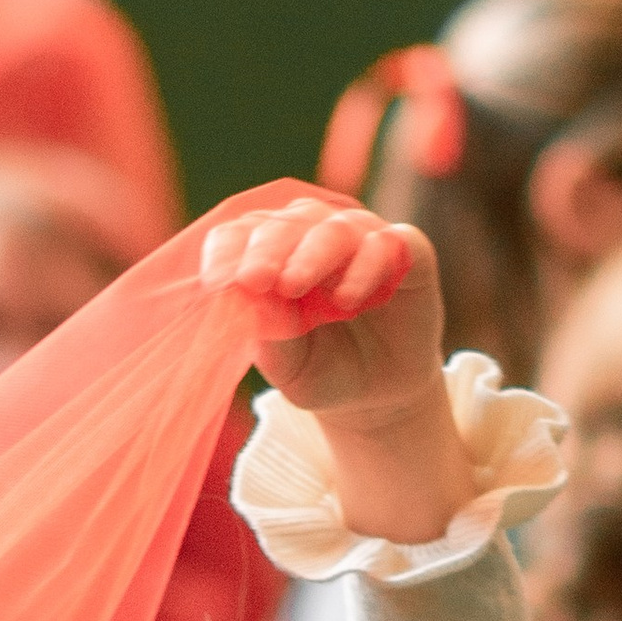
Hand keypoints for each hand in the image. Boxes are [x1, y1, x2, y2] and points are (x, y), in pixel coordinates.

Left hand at [203, 201, 463, 546]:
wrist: (378, 395)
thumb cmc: (323, 372)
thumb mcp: (290, 370)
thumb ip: (271, 339)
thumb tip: (249, 300)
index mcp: (271, 256)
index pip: (240, 236)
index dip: (226, 252)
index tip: (214, 282)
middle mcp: (313, 236)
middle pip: (285, 225)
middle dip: (266, 250)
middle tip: (254, 278)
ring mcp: (361, 239)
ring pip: (334, 227)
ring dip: (312, 253)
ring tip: (294, 285)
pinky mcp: (407, 249)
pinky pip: (385, 243)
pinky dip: (365, 265)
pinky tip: (349, 296)